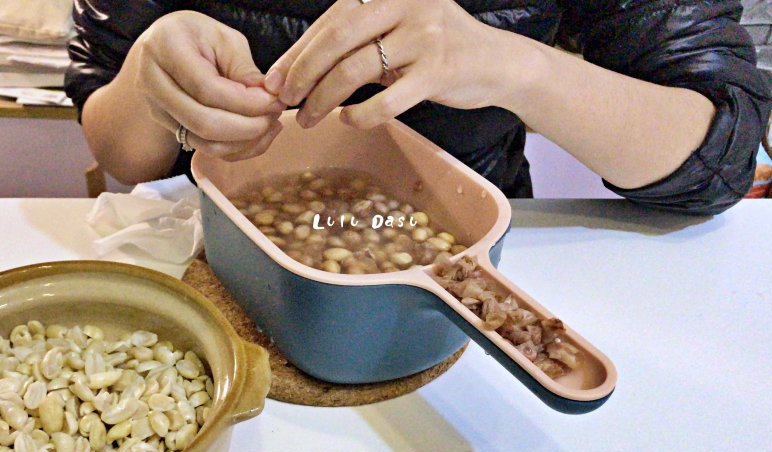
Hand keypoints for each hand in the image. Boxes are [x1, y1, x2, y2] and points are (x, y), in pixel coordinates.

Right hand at [127, 11, 286, 160]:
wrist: (163, 48)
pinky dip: (236, 148)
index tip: (273, 101)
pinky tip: (257, 135)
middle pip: (203, 122)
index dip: (245, 101)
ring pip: (204, 142)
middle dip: (247, 127)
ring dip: (244, 142)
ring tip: (270, 125)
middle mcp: (152, 82)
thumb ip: (244, 69)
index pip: (207, 88)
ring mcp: (156, 110)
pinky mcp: (168, 128)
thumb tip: (269, 99)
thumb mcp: (224, 40)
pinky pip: (205, 149)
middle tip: (274, 116)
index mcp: (165, 47)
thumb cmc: (198, 37)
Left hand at [264, 0, 522, 129]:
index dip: (298, 52)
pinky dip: (361, 114)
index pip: (331, 19)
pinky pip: (388, 98)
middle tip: (284, 99)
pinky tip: (348, 120)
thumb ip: (353, 41)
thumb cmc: (435, 48)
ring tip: (308, 118)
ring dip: (324, 99)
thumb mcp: (395, 30)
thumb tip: (291, 70)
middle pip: (338, 39)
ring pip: (357, 69)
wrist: (497, 63)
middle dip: (303, 73)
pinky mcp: (440, 69)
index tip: (274, 80)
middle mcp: (406, 3)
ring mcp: (425, 35)